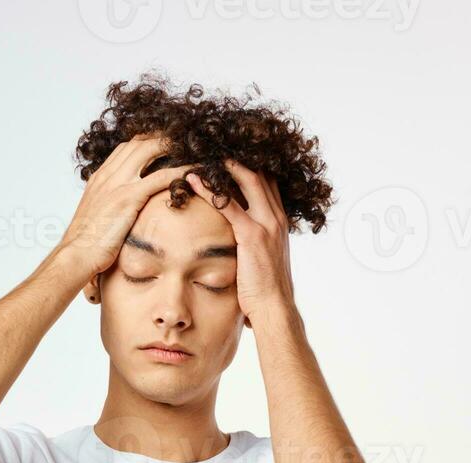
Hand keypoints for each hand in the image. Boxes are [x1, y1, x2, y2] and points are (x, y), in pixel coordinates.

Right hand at [55, 134, 192, 282]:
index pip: (125, 147)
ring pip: (148, 151)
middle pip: (138, 142)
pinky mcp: (128, 197)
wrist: (77, 254)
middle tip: (183, 137)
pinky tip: (194, 169)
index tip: (164, 141)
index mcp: (100, 177)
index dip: (146, 140)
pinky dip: (179, 170)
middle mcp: (108, 175)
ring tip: (191, 146)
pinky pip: (159, 177)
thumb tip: (122, 211)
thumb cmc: (87, 242)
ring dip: (172, 145)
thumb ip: (110, 205)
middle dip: (162, 136)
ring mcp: (117, 184)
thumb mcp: (98, 216)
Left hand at [186, 160, 293, 327]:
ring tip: (201, 153)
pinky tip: (192, 179)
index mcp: (278, 221)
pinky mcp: (252, 235)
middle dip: (236, 156)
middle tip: (211, 145)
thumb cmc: (264, 290)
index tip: (225, 154)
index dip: (248, 164)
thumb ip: (254, 242)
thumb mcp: (262, 259)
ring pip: (247, 179)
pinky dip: (209, 188)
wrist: (274, 309)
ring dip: (223, 163)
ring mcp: (266, 224)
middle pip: (259, 172)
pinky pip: (228, 204)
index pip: (267, 181)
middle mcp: (276, 217)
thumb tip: (238, 240)